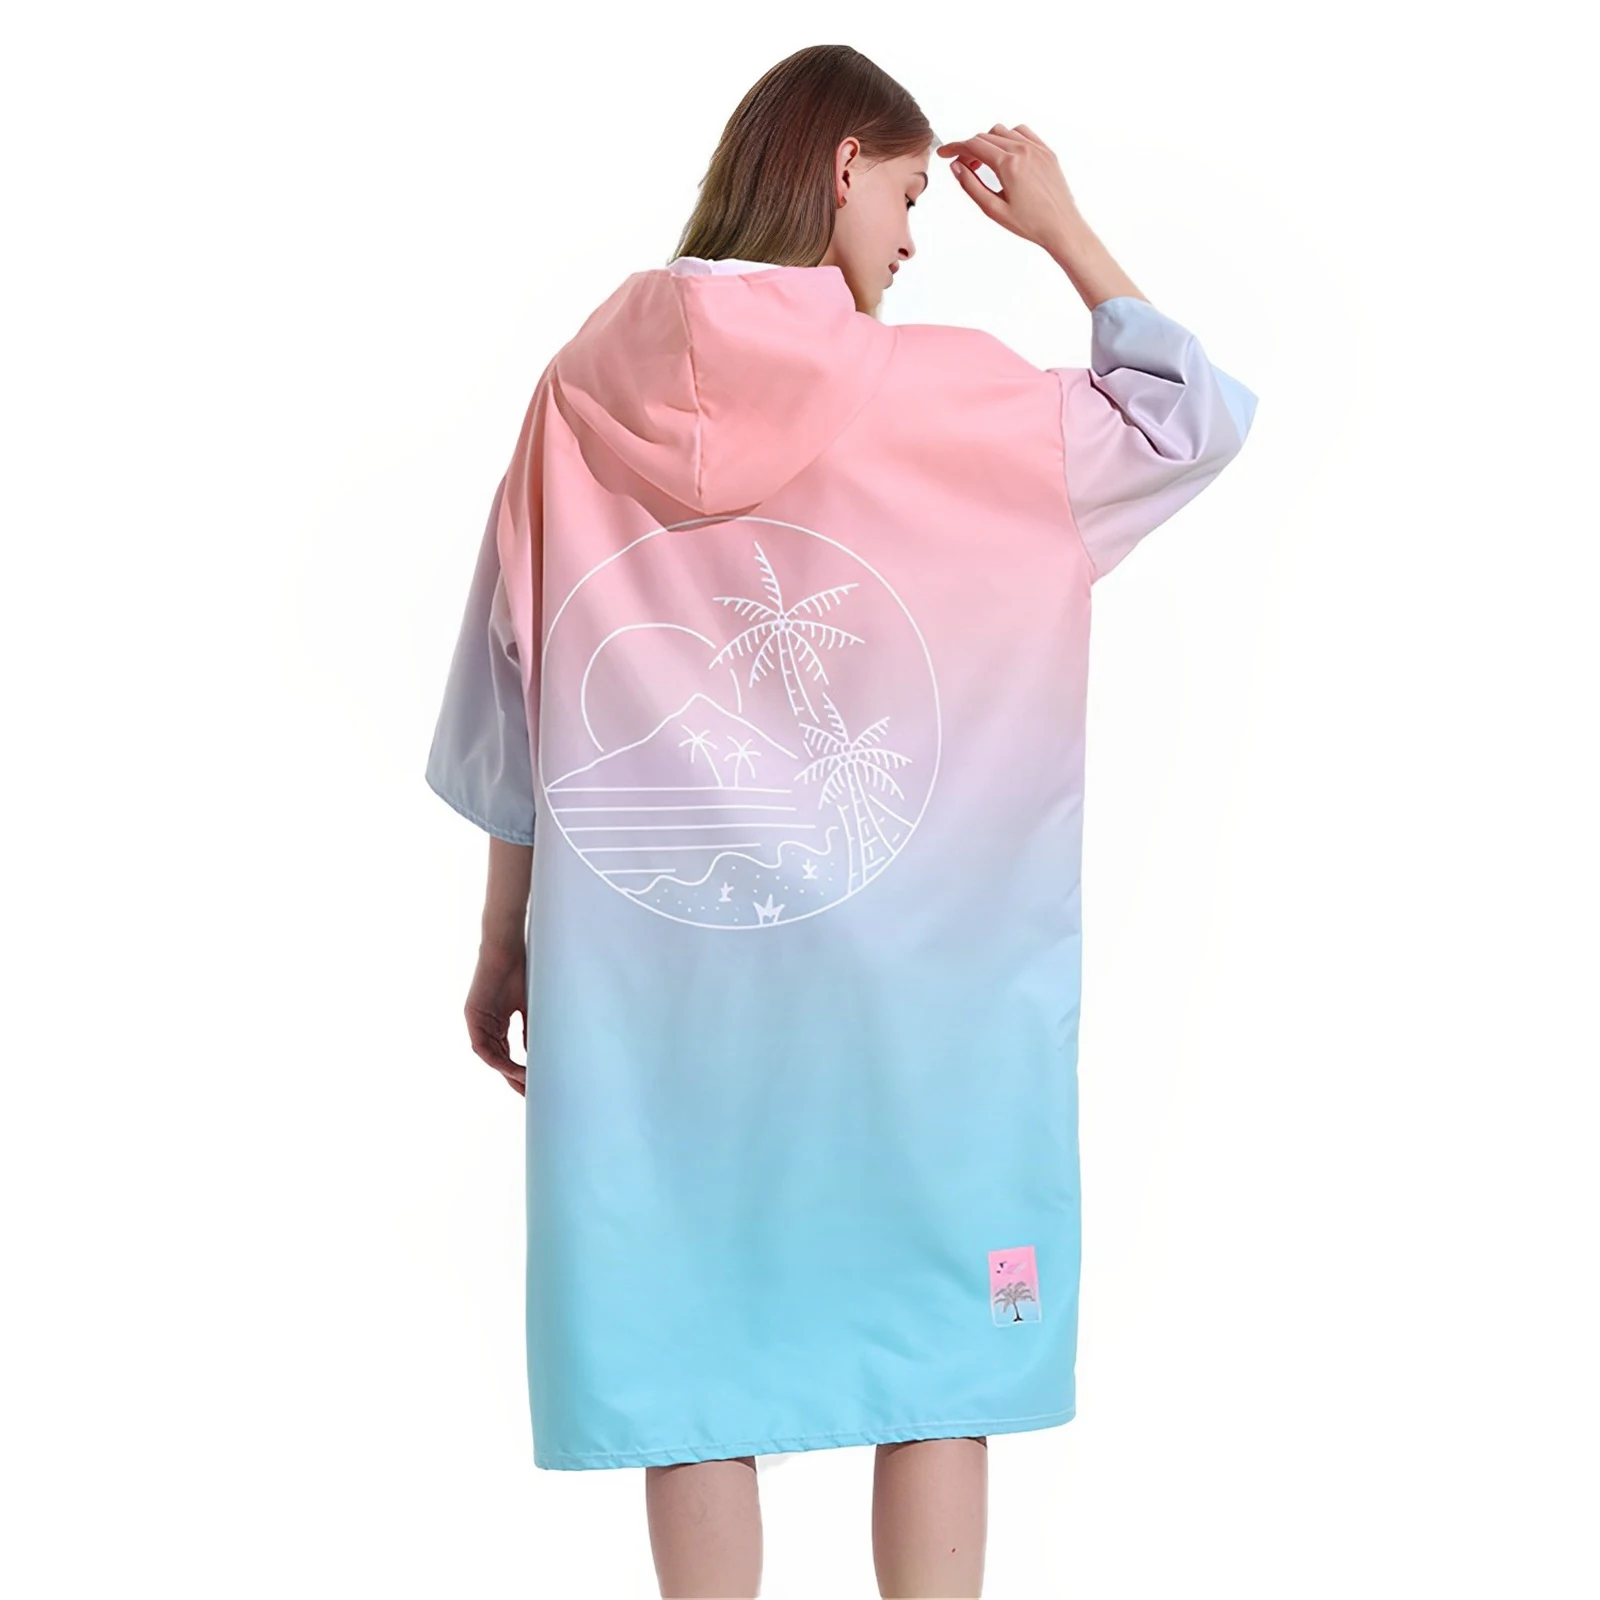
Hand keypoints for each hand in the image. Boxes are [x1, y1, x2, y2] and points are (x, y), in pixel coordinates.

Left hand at [464, 939, 526, 1096]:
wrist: (507, 948)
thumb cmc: (521, 971)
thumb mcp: (528, 1008)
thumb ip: (529, 1031)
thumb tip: (535, 1054)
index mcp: (497, 1022)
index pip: (507, 1054)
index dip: (519, 1071)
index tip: (534, 1084)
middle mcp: (485, 1024)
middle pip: (498, 1060)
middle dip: (513, 1078)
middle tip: (528, 1094)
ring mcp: (477, 1021)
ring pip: (490, 1056)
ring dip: (507, 1072)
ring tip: (525, 1083)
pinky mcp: (472, 1016)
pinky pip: (483, 1047)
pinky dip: (497, 1060)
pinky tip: (513, 1068)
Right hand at [935, 124, 1080, 252]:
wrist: (1062, 227)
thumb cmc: (1030, 224)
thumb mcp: (993, 209)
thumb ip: (971, 185)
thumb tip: (956, 166)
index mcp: (1009, 164)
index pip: (973, 145)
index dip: (954, 147)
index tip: (944, 153)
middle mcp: (1023, 150)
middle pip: (985, 137)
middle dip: (969, 149)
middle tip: (962, 166)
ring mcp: (1037, 148)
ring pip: (1002, 132)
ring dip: (987, 142)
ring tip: (984, 164)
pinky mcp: (1046, 151)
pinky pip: (1022, 132)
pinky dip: (1007, 138)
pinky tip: (1004, 155)